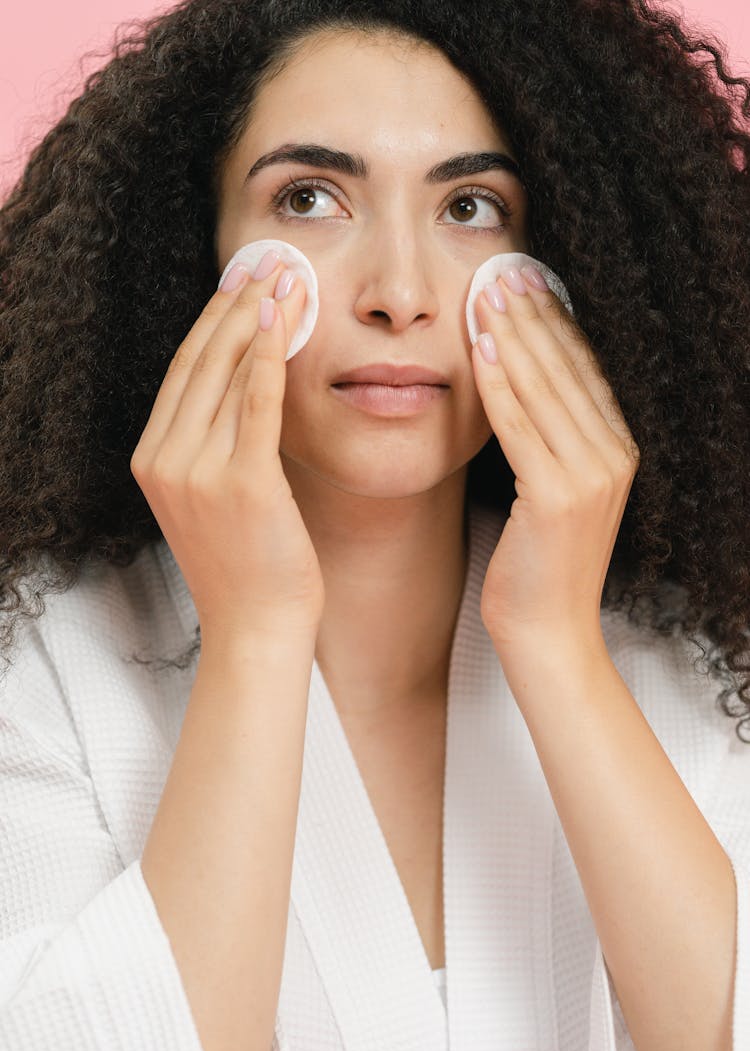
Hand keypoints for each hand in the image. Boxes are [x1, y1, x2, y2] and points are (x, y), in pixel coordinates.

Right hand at [131, 257, 324, 641]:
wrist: (256, 628)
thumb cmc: (246, 567)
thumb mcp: (212, 501)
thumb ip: (213, 446)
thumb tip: (246, 383)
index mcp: (152, 461)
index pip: (182, 374)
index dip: (211, 322)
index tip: (237, 284)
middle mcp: (166, 461)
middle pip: (200, 362)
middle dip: (236, 305)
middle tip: (266, 262)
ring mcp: (198, 472)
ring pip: (228, 374)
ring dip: (259, 318)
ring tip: (286, 278)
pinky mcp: (243, 483)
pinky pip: (257, 403)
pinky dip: (271, 356)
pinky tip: (286, 321)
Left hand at [471, 265, 638, 653]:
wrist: (549, 634)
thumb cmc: (539, 570)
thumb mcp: (553, 497)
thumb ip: (549, 447)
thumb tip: (519, 393)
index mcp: (618, 452)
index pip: (584, 372)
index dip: (555, 323)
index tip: (527, 284)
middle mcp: (614, 457)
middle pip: (567, 370)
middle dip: (532, 315)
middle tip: (503, 270)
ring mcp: (591, 477)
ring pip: (545, 389)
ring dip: (513, 336)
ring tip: (486, 292)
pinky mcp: (558, 497)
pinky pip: (521, 427)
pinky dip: (500, 384)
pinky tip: (481, 349)